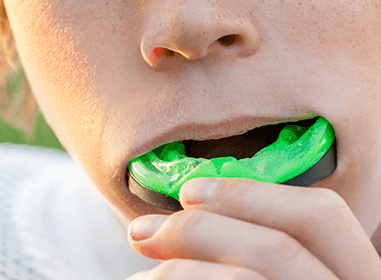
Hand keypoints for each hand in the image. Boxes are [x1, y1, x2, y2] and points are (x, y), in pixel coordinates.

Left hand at [126, 178, 380, 278]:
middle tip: (139, 232)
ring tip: (139, 279)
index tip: (190, 191)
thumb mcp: (278, 279)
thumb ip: (256, 255)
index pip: (323, 217)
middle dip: (198, 229)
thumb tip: (193, 208)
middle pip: (278, 246)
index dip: (252, 194)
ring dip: (179, 271)